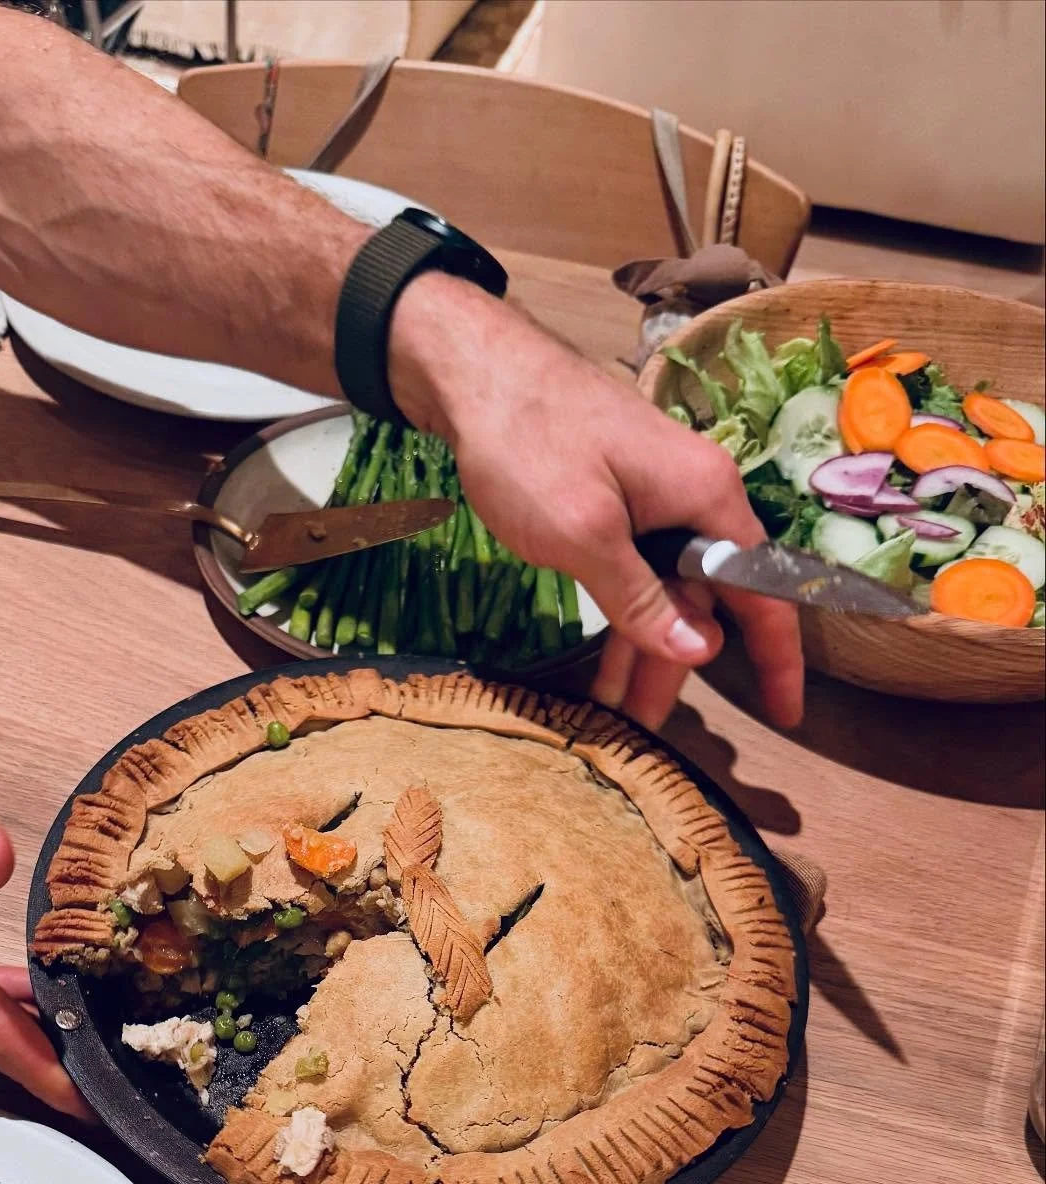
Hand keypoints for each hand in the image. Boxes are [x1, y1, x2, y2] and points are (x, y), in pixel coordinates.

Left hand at [390, 276, 802, 732]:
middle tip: (642, 733)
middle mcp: (694, 501)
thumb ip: (642, 598)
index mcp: (707, 500)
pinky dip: (622, 619)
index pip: (764, 591)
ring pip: (666, 594)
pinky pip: (635, 575)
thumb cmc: (530, 443)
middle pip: (708, 602)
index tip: (785, 715)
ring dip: (643, 653)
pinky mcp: (618, 505)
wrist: (475, 373)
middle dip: (679, 669)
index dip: (778, 658)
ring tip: (614, 716)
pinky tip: (602, 666)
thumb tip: (702, 651)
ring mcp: (654, 503)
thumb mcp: (584, 535)